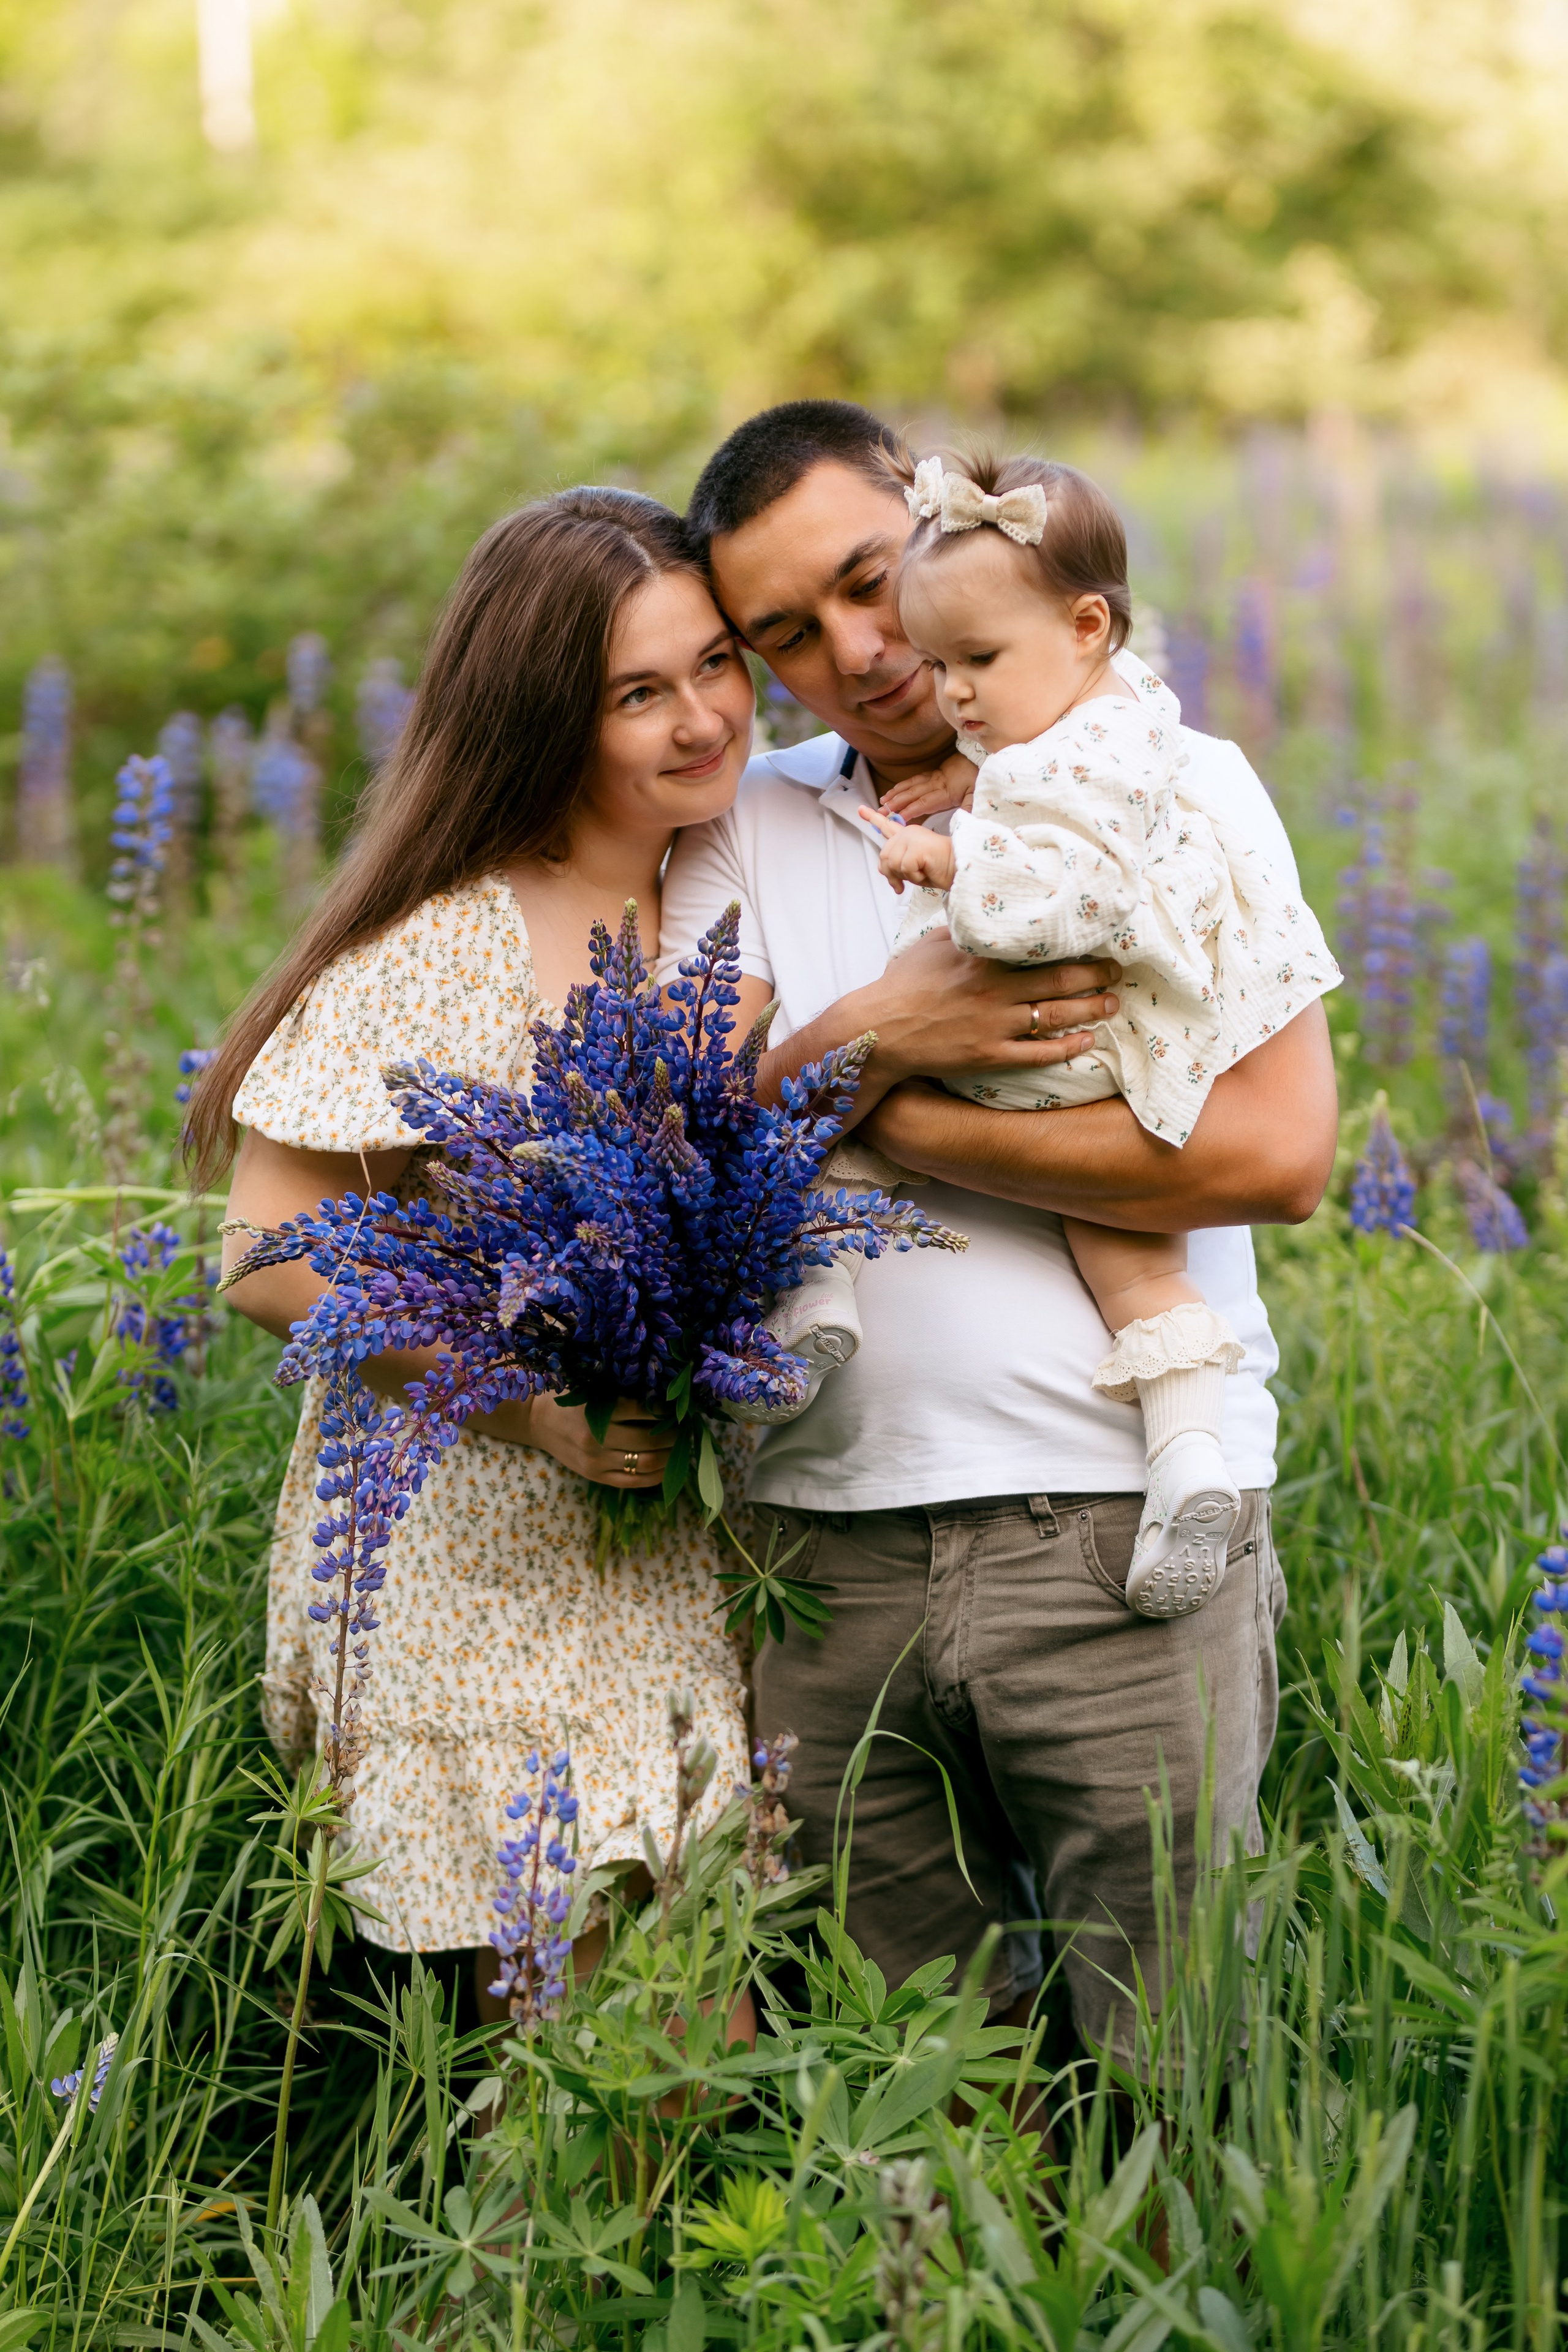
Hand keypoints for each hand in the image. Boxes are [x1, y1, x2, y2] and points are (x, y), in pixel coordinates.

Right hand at [475, 1393, 674, 1487]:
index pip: (644, 1411)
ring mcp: (597, 1462)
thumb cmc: (570, 1398)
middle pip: (649, 1440)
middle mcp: (597, 1439)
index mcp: (597, 1411)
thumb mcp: (594, 1388)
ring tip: (682, 1447)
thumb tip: (666, 1397)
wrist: (537, 1420)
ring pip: (646, 1464)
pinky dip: (657, 1476)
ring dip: (671, 1457)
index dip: (667, 1411)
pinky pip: (634, 1482)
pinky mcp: (597, 1477)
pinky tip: (669, 1467)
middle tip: (687, 1429)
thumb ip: (624, 1393)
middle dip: (675, 1436)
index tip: (680, 1408)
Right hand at [852, 930, 1119, 1086]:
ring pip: (1055, 1016)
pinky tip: (1087, 1041)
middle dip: (1095, 976)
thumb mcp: (936, 942)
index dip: (1075, 944)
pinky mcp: (989, 1056)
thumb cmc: (904, 983)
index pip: (1042, 946)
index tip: (1097, 939)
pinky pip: (1037, 1053)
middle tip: (1117, 973)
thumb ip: (969, 930)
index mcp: (984, 957)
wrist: (880, 1030)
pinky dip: (1065, 1047)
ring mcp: (994, 1025)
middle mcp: (995, 989)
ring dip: (1089, 1010)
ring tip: (1111, 1004)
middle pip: (1060, 980)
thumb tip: (988, 909)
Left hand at [859, 805, 957, 893]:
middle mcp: (908, 833)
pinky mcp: (916, 847)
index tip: (860, 809)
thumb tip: (881, 868)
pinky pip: (905, 869)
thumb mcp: (911, 868)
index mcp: (908, 835)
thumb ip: (895, 864)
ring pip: (893, 865)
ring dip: (907, 876)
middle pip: (885, 858)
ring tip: (923, 871)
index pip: (887, 825)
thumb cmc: (940, 868)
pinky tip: (926, 870)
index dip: (873, 818)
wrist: (959, 868)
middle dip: (894, 874)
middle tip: (912, 876)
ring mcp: (911, 837)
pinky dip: (915, 877)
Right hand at [877, 751, 976, 822]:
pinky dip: (901, 785)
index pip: (924, 802)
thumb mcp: (977, 795)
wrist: (979, 758)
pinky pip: (913, 779)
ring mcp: (932, 777)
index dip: (910, 810)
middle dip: (895, 803)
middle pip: (912, 794)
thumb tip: (964, 821)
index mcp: (946, 791)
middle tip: (881, 812)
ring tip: (882, 801)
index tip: (898, 817)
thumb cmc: (977, 778)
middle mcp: (935, 783)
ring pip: (909, 785)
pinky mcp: (932, 773)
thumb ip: (969, 808)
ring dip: (895, 793)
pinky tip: (892, 791)